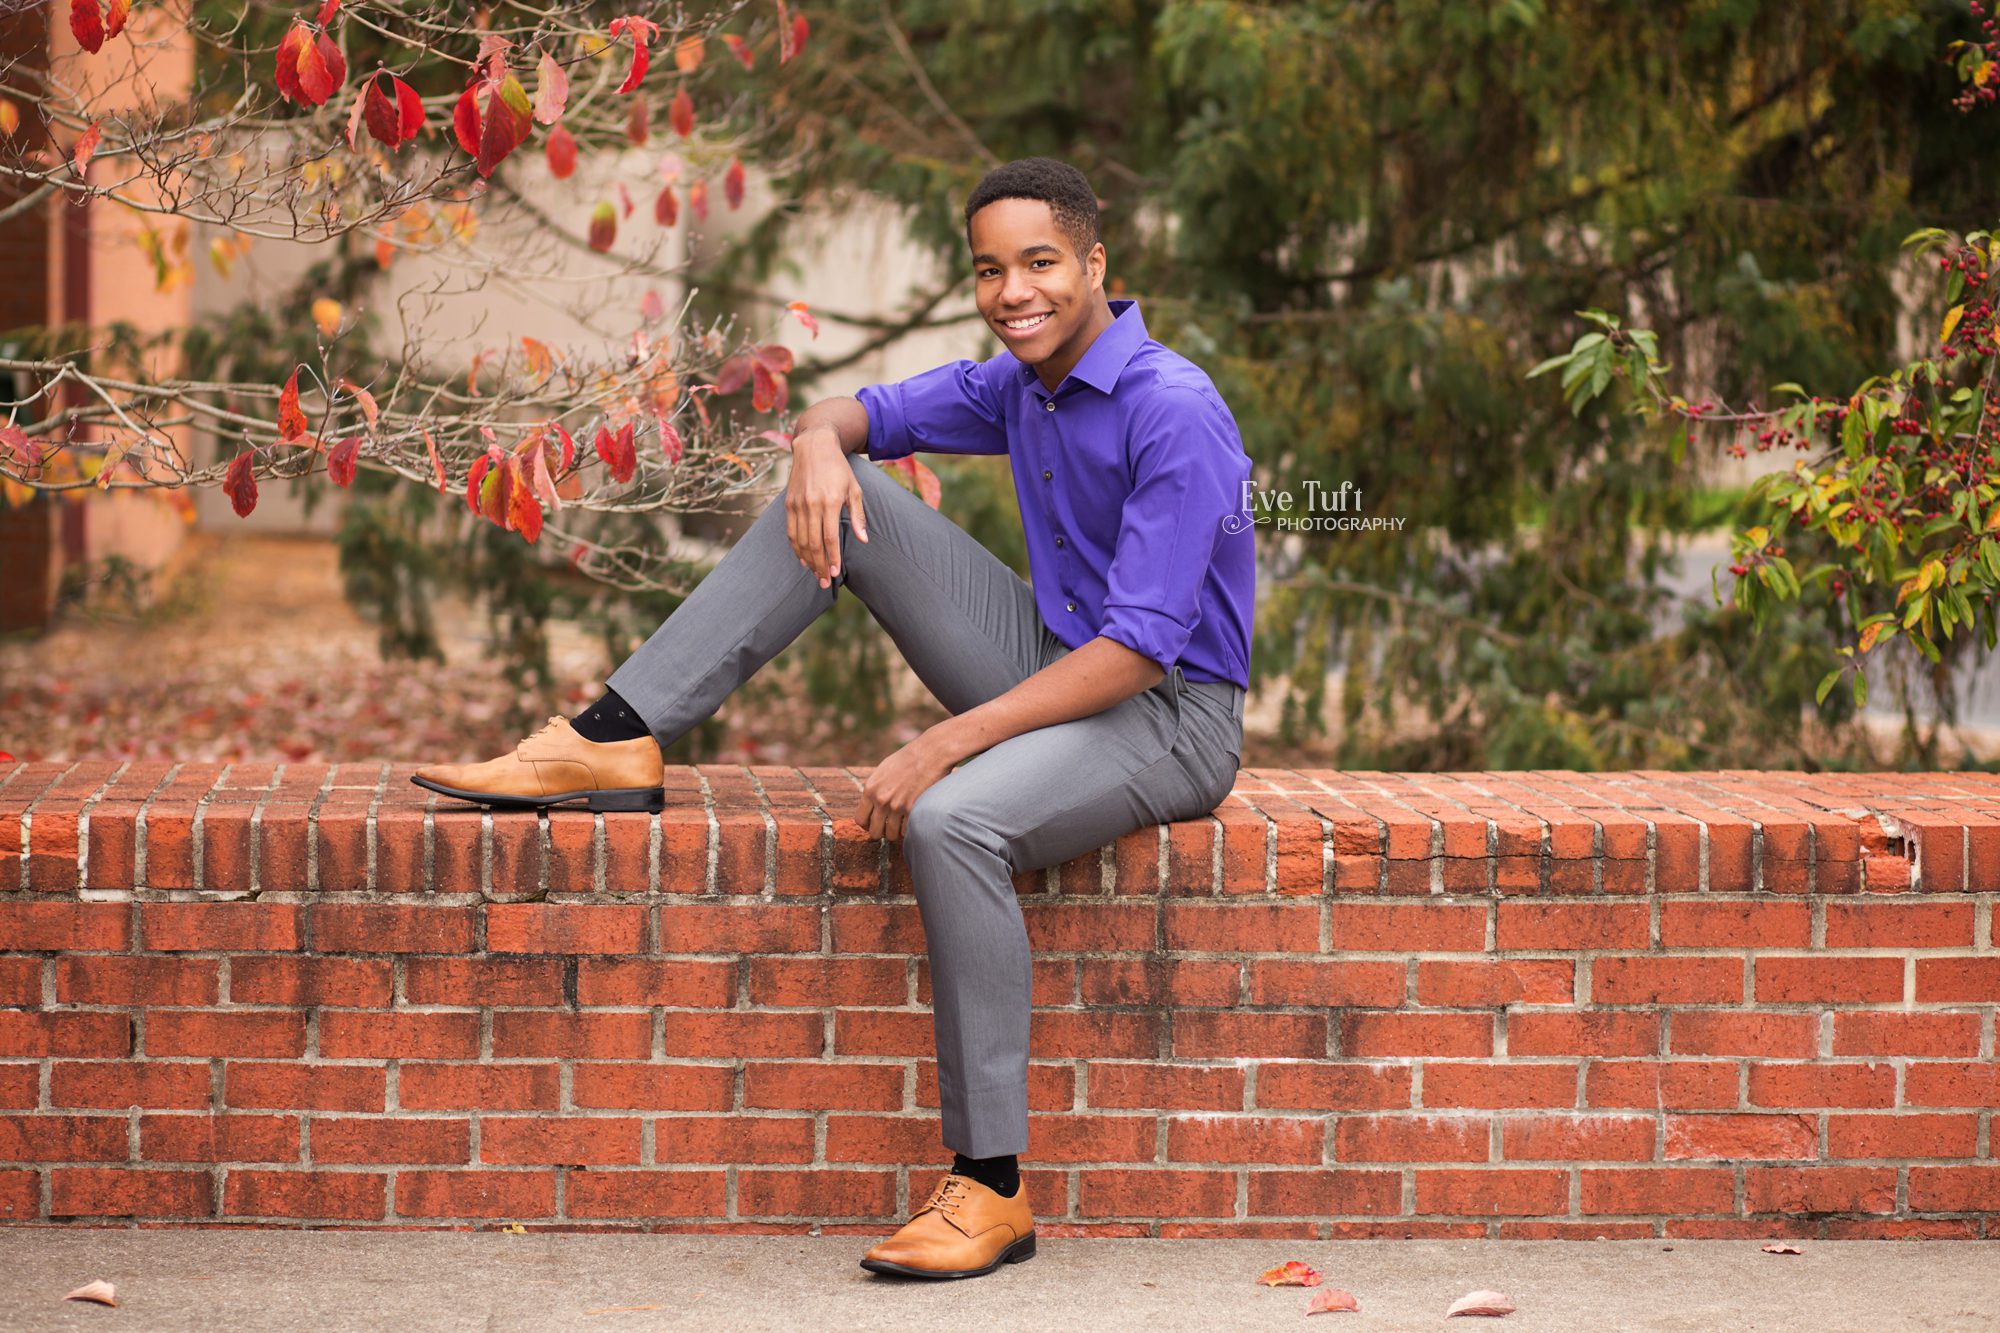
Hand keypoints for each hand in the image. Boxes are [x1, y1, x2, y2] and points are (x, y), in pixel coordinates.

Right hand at [786, 425, 866, 587]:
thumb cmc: (839, 469)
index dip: (832, 557)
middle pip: (813, 543)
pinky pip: (790, 531)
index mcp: (830, 501)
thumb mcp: (854, 489)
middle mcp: (812, 504)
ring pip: (800, 540)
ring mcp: (798, 504)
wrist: (814, 447)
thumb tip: (863, 540)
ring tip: (815, 574)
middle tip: (824, 582)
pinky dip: (795, 548)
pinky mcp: (789, 503)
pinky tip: (802, 559)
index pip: (829, 537)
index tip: (835, 573)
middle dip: (819, 565)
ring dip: (807, 560)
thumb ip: (858, 516)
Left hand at [855, 727, 959, 841]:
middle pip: (874, 832)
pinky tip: (912, 820)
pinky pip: (906, 832)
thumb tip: (871, 805)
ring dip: (896, 832)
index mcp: (870, 789)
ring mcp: (897, 806)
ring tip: (902, 824)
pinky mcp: (913, 810)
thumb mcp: (883, 771)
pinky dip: (909, 829)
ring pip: (891, 835)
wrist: (930, 753)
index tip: (875, 823)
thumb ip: (875, 789)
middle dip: (881, 832)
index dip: (868, 825)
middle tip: (889, 827)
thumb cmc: (908, 759)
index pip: (860, 820)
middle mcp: (881, 799)